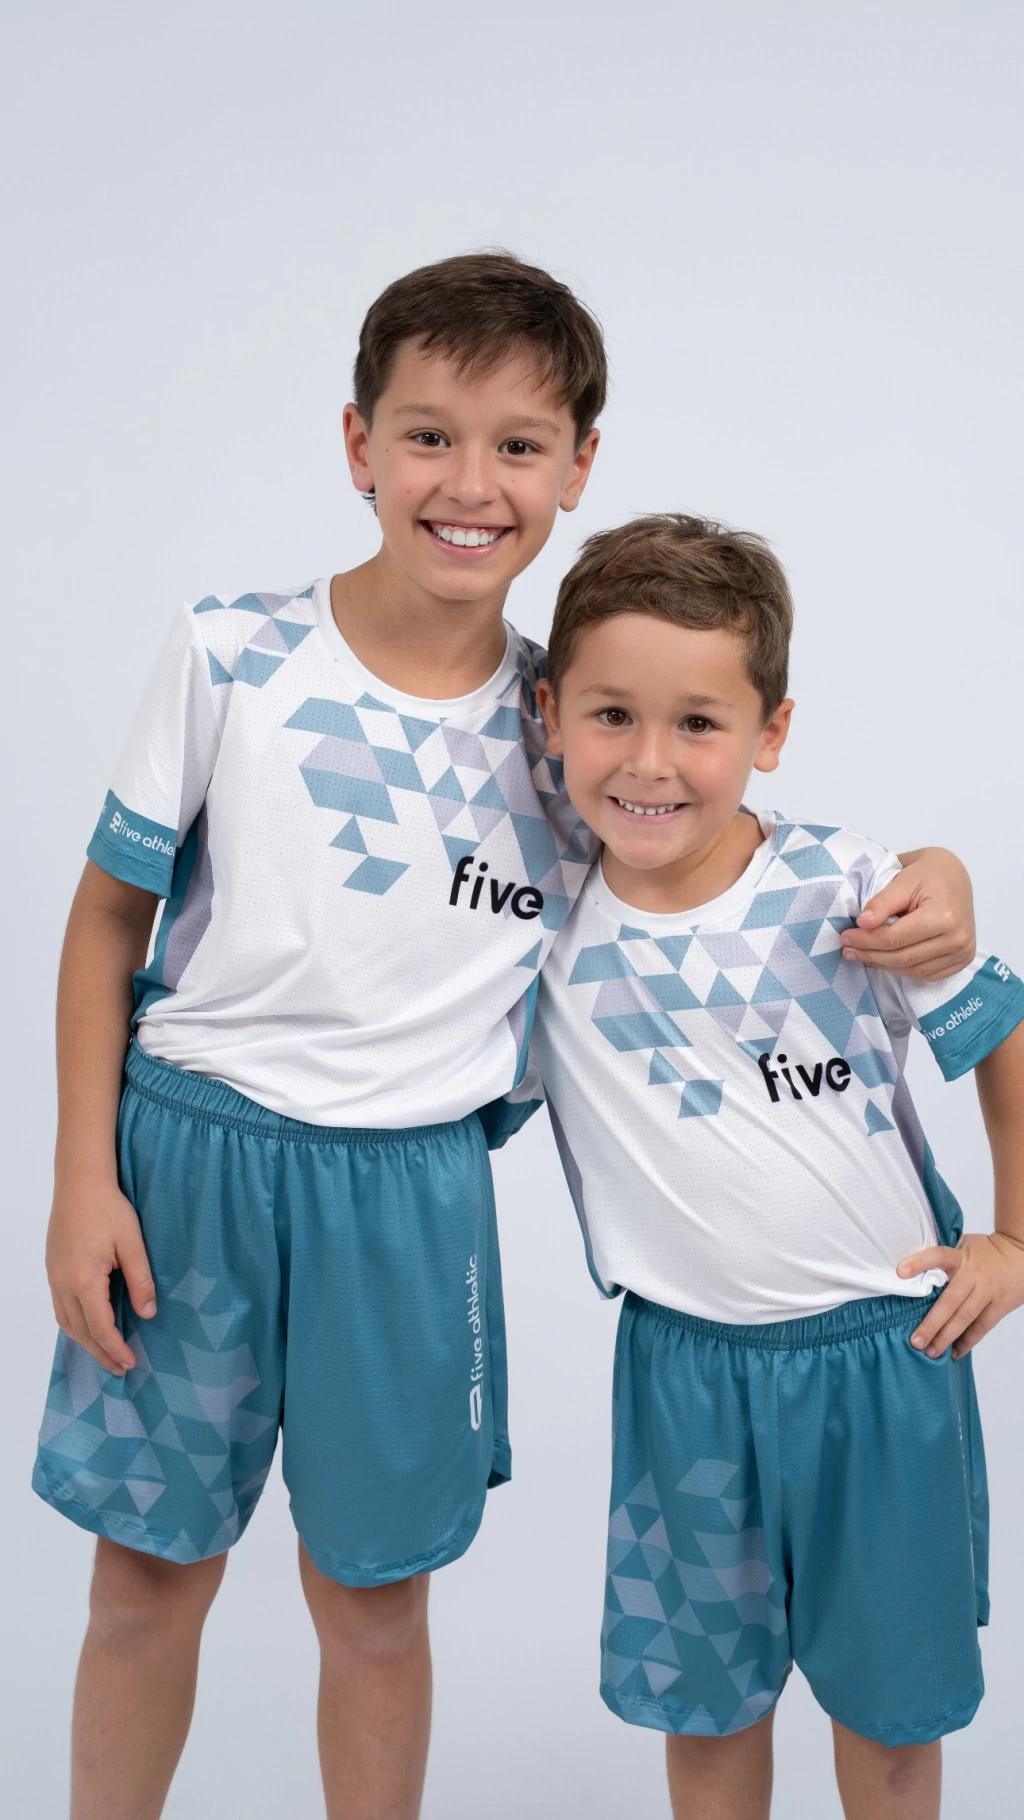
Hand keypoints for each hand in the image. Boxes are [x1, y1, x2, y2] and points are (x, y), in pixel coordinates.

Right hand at [46, 1177, 156, 1375]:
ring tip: (105, 1353)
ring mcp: (54, 1277)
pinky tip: (87, 1326)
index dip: (115, 1348)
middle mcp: (63, 1284)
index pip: (100, 1327)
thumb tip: (148, 1313)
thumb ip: (141, 1280)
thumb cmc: (108, 1208)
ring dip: (85, 1341)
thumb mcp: (132, 1243)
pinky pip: (61, 1307)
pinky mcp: (53, 1269)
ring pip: (67, 1322)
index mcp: (84, 1280)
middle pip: (80, 1331)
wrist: (80, 1183)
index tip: (130, 1363)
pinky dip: (74, 1325)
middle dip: (101, 1353)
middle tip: (120, 1368)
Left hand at [840, 848, 974, 980]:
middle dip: (870, 955)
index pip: (895, 938)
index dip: (866, 940)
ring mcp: (962, 952)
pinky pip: (927, 974)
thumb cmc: (929, 872)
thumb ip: (883, 902)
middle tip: (848, 950)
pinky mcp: (962, 960)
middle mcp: (957, 938)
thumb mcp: (904, 879)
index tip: (845, 936)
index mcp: (944, 916)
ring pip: (914, 970)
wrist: (956, 875)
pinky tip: (885, 960)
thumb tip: (862, 923)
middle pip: (903, 957)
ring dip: (884, 965)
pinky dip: (903, 969)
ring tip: (862, 956)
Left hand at [898, 1231, 1023, 1357]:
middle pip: (949, 1301)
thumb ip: (943, 1255)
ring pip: (964, 1318)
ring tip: (931, 1352)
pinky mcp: (999, 1306)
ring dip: (946, 1338)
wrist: (1021, 1254)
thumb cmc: (985, 1250)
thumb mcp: (963, 1244)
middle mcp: (973, 1275)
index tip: (900, 1273)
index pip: (938, 1256)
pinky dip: (967, 1342)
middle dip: (931, 1324)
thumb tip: (909, 1264)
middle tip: (915, 1341)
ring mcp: (987, 1292)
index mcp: (960, 1256)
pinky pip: (981, 1327)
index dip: (919, 1263)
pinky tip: (954, 1353)